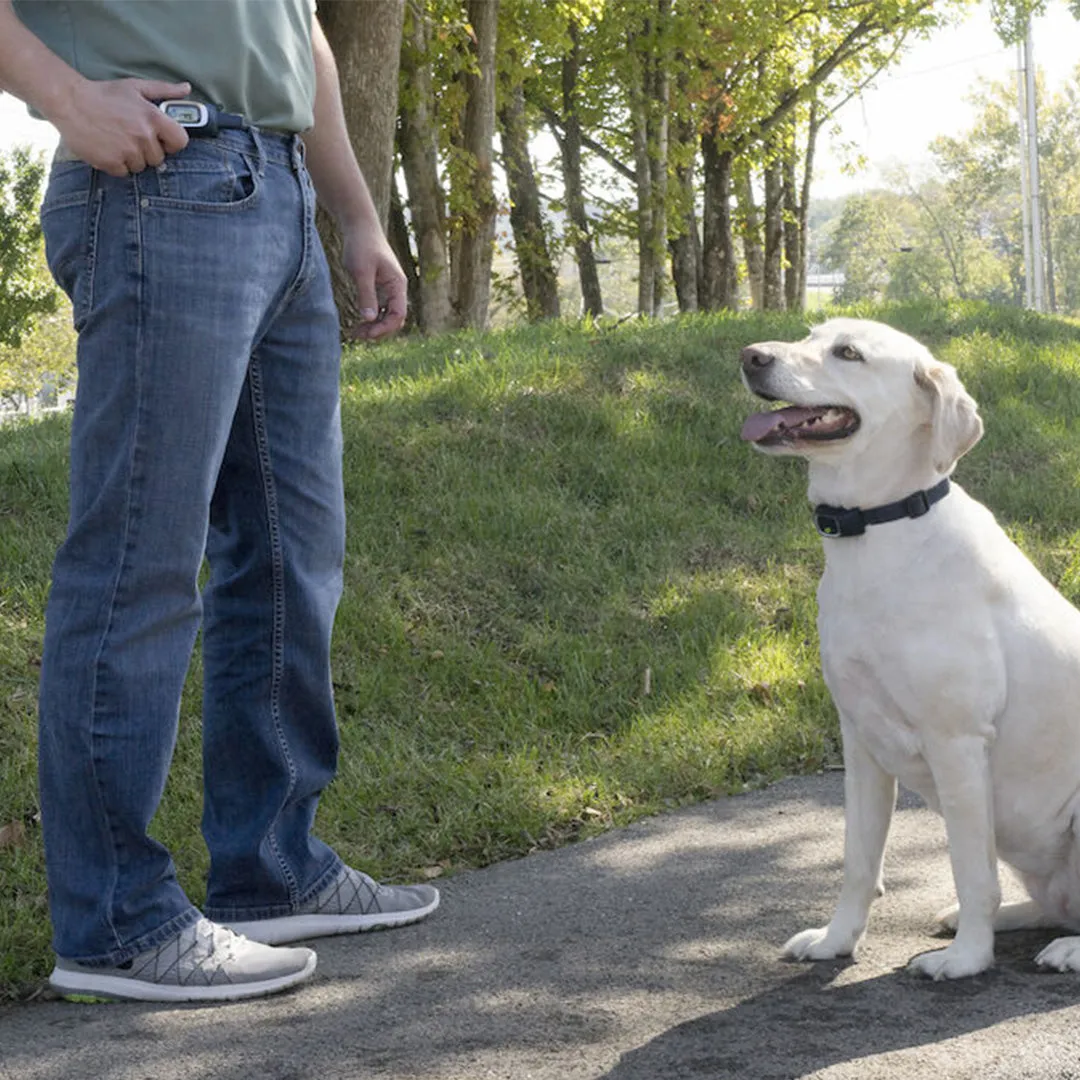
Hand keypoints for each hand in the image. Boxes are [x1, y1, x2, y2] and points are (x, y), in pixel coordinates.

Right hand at [51, 77, 191, 175]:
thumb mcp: (135, 87)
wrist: (69, 101)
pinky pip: (124, 172)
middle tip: (129, 135)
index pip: (180, 142)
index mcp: (153, 118)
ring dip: (131, 158)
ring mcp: (128, 151)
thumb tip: (187, 88)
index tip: (161, 139)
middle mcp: (143, 136)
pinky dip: (116, 164)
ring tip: (116, 140)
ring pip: (141, 167)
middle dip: (147, 150)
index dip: (171, 142)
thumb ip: (164, 90)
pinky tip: (107, 148)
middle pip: (159, 158)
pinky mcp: (112, 162)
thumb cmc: (104, 94)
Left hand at [340, 227, 407, 340]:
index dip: (385, 328)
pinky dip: (370, 318)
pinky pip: (379, 309)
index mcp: (397, 285)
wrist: (359, 226)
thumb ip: (366, 295)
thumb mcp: (361, 271)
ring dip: (374, 327)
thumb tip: (370, 319)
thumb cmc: (361, 245)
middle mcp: (396, 289)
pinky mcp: (379, 288)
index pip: (398, 315)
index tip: (368, 334)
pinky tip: (358, 323)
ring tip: (356, 333)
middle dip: (379, 330)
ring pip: (386, 316)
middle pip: (394, 319)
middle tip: (358, 336)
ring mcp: (388, 289)